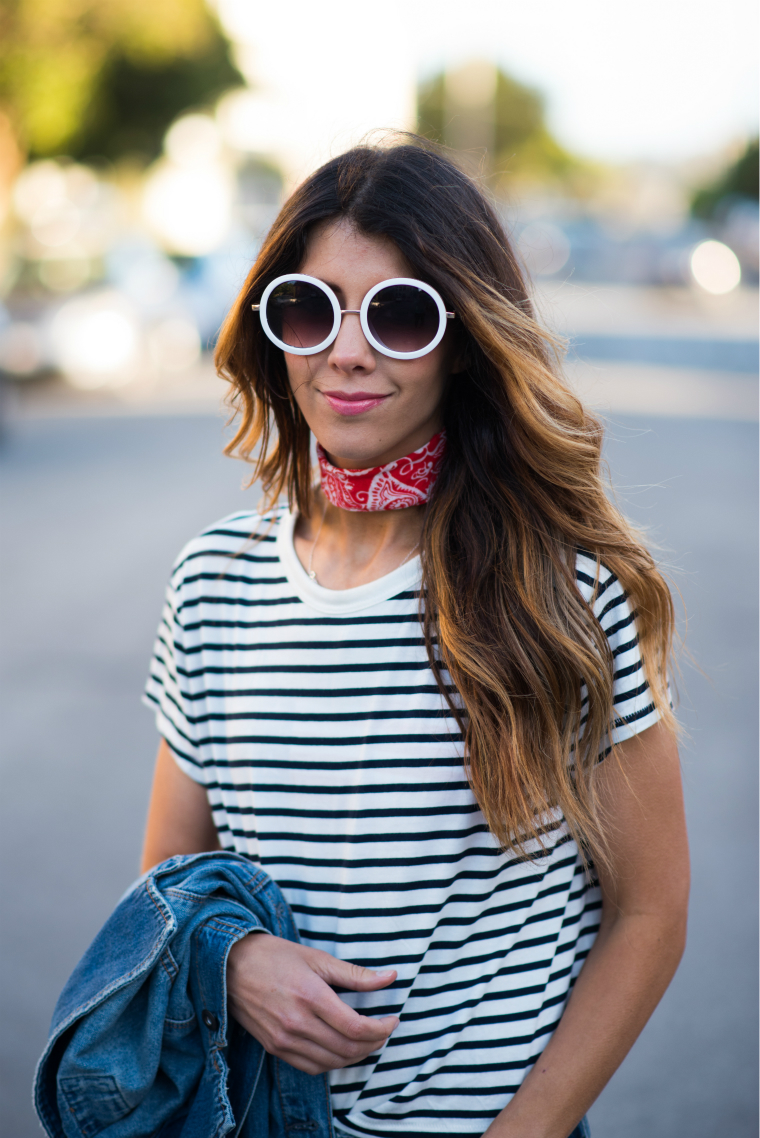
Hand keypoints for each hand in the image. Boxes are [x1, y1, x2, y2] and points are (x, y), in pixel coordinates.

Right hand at [226, 933, 398, 1073]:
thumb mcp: (317, 958)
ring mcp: (284, 1039)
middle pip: (347, 1048)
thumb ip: (355, 974)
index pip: (356, 1027)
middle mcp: (297, 1023)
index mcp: (310, 996)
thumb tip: (389, 977)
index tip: (392, 1020)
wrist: (231, 966)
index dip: (381, 1029)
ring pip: (332, 1062)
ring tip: (367, 1039)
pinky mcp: (275, 1048)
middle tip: (383, 1030)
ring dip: (356, 1055)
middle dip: (374, 1043)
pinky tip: (341, 1049)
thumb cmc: (275, 956)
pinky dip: (332, 1063)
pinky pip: (311, 1067)